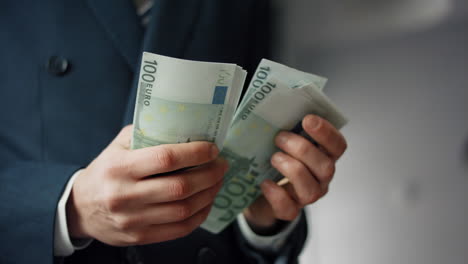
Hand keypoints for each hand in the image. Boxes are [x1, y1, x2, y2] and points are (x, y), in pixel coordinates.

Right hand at [66, 125, 227, 245]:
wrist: (80, 208)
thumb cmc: (106, 170)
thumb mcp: (119, 146)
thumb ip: (148, 134)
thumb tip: (186, 127)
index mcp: (120, 167)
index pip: (166, 159)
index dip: (195, 153)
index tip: (212, 149)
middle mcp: (125, 195)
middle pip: (180, 187)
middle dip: (209, 174)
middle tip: (221, 165)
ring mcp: (133, 219)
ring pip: (183, 210)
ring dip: (209, 194)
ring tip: (217, 181)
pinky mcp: (140, 236)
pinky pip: (179, 229)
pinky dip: (199, 215)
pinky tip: (206, 202)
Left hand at [243, 115, 346, 232]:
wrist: (255, 189)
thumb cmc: (271, 156)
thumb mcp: (280, 139)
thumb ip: (285, 126)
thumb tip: (276, 108)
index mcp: (323, 155)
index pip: (337, 145)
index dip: (326, 132)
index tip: (307, 119)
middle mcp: (320, 177)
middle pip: (326, 167)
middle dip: (303, 150)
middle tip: (280, 138)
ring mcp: (306, 195)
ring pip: (311, 189)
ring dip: (291, 170)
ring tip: (273, 158)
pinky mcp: (289, 210)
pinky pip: (289, 208)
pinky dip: (276, 195)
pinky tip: (265, 183)